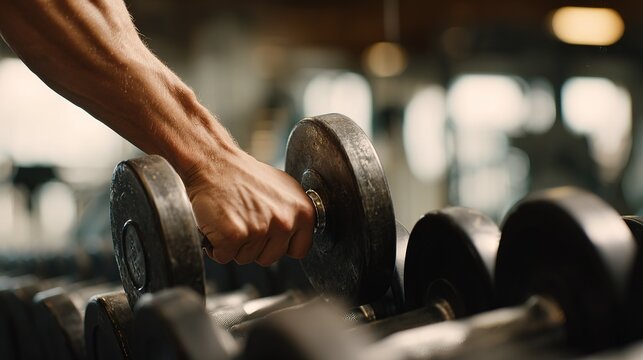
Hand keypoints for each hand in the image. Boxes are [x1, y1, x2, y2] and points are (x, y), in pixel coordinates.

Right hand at [184, 150, 314, 265]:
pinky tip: (218, 224)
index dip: (280, 245)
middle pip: (270, 258)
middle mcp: (285, 221)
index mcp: (303, 211)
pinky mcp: (235, 236)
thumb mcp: (282, 189)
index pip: (300, 249)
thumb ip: (293, 214)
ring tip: (232, 217)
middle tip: (244, 218)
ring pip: (246, 259)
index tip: (269, 234)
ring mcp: (260, 229)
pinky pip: (224, 257)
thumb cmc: (243, 174)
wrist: (213, 162)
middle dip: (254, 245)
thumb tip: (297, 232)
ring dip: (234, 245)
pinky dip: (216, 245)